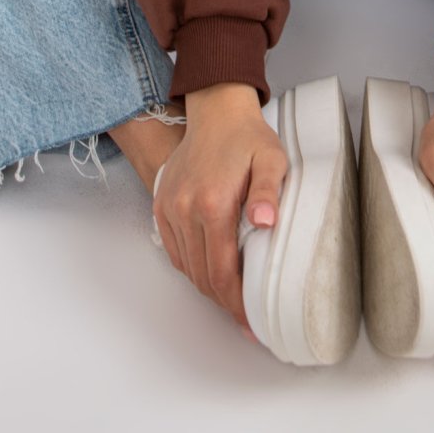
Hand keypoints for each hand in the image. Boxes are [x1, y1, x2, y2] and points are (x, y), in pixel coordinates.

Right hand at [152, 94, 287, 335]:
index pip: (222, 270)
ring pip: (186, 267)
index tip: (252, 322)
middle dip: (224, 302)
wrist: (216, 110)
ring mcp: (169, 207)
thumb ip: (269, 191)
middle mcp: (185, 209)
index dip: (237, 302)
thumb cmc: (248, 136)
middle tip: (245, 318)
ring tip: (231, 299)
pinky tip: (209, 272)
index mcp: (213, 202)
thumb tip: (266, 222)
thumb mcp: (272, 158)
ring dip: (207, 287)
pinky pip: (174, 251)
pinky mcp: (161, 204)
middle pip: (202, 275)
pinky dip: (190, 268)